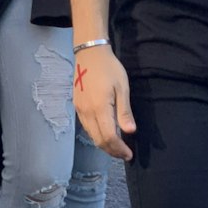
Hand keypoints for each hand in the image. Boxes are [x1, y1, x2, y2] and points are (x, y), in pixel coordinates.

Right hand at [72, 45, 135, 160]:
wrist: (90, 53)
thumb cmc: (109, 68)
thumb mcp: (122, 87)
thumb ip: (124, 111)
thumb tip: (130, 132)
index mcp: (100, 108)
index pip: (109, 137)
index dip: (119, 149)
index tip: (129, 155)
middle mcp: (87, 112)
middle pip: (99, 140)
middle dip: (112, 151)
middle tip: (124, 154)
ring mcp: (80, 110)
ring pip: (91, 135)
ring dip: (104, 145)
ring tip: (117, 146)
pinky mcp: (77, 106)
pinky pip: (86, 127)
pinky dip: (96, 135)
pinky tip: (105, 133)